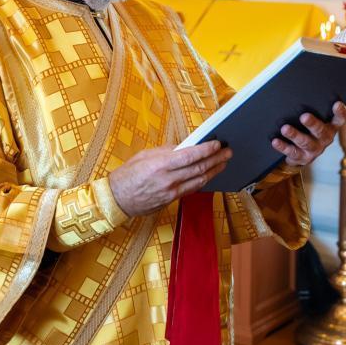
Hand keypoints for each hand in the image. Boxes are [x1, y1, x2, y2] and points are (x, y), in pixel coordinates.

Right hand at [109, 141, 232, 216]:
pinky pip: (192, 189)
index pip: (191, 155)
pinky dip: (203, 181)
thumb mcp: (145, 155)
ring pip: (199, 180)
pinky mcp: (172, 201)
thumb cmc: (128, 174)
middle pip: (199, 168)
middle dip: (216, 159)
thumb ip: (166, 151)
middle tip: (228, 152)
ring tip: (223, 163)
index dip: (207, 150)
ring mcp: (171, 192)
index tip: (218, 144)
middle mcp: (169, 179)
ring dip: (214, 171)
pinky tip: (209, 175)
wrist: (117, 199)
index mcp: (161, 164)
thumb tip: (184, 147)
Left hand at [272, 101, 345, 167]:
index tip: (337, 104)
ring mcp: (314, 150)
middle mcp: (325, 138)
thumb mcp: (313, 118)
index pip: (340, 119)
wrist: (300, 152)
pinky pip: (292, 152)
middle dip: (312, 124)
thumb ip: (311, 107)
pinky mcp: (302, 158)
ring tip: (285, 128)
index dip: (340, 112)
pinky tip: (275, 141)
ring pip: (305, 142)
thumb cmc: (306, 128)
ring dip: (295, 135)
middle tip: (304, 116)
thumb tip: (296, 91)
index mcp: (330, 126)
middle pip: (321, 131)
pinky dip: (283, 146)